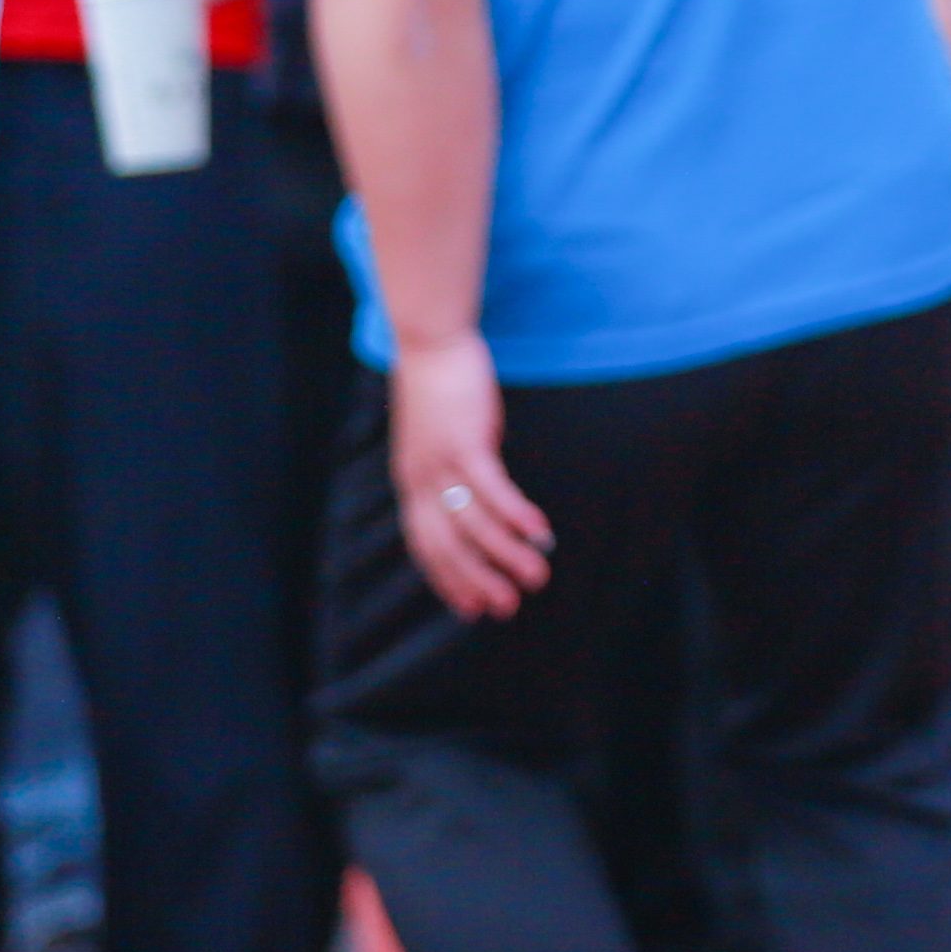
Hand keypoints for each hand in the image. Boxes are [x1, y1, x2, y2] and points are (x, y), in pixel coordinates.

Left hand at [388, 337, 554, 619]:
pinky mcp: (466, 442)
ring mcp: (441, 463)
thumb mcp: (435, 437)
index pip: (425, 545)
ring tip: (536, 577)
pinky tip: (539, 532)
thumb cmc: (438, 386)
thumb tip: (469, 495)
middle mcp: (421, 479)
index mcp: (411, 481)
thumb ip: (447, 470)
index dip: (448, 579)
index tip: (471, 608)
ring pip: (474, 524)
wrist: (429, 343)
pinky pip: (493, 490)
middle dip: (477, 580)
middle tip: (506, 607)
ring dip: (506, 555)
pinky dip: (516, 515)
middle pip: (447, 545)